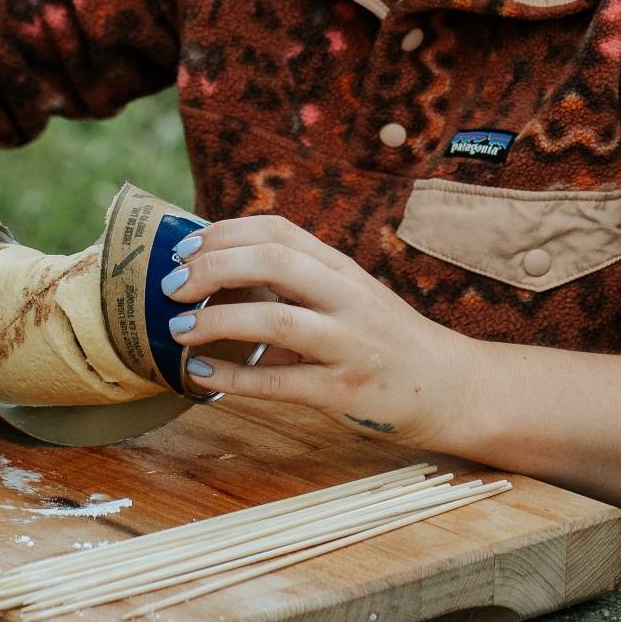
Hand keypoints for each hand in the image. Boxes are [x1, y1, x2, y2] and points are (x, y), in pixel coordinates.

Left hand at [162, 214, 468, 446]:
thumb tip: (217, 270)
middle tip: (170, 285)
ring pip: (278, 320)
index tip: (183, 247)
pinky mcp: (346, 391)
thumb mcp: (347, 294)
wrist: (450, 387)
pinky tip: (201, 376)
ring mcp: (349, 343)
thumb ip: (298, 280)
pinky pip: (283, 383)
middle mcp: (347, 297)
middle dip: (213, 268)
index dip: (224, 233)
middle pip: (274, 262)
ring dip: (219, 321)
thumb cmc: (384, 338)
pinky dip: (235, 379)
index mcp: (341, 267)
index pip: (277, 230)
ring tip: (179, 328)